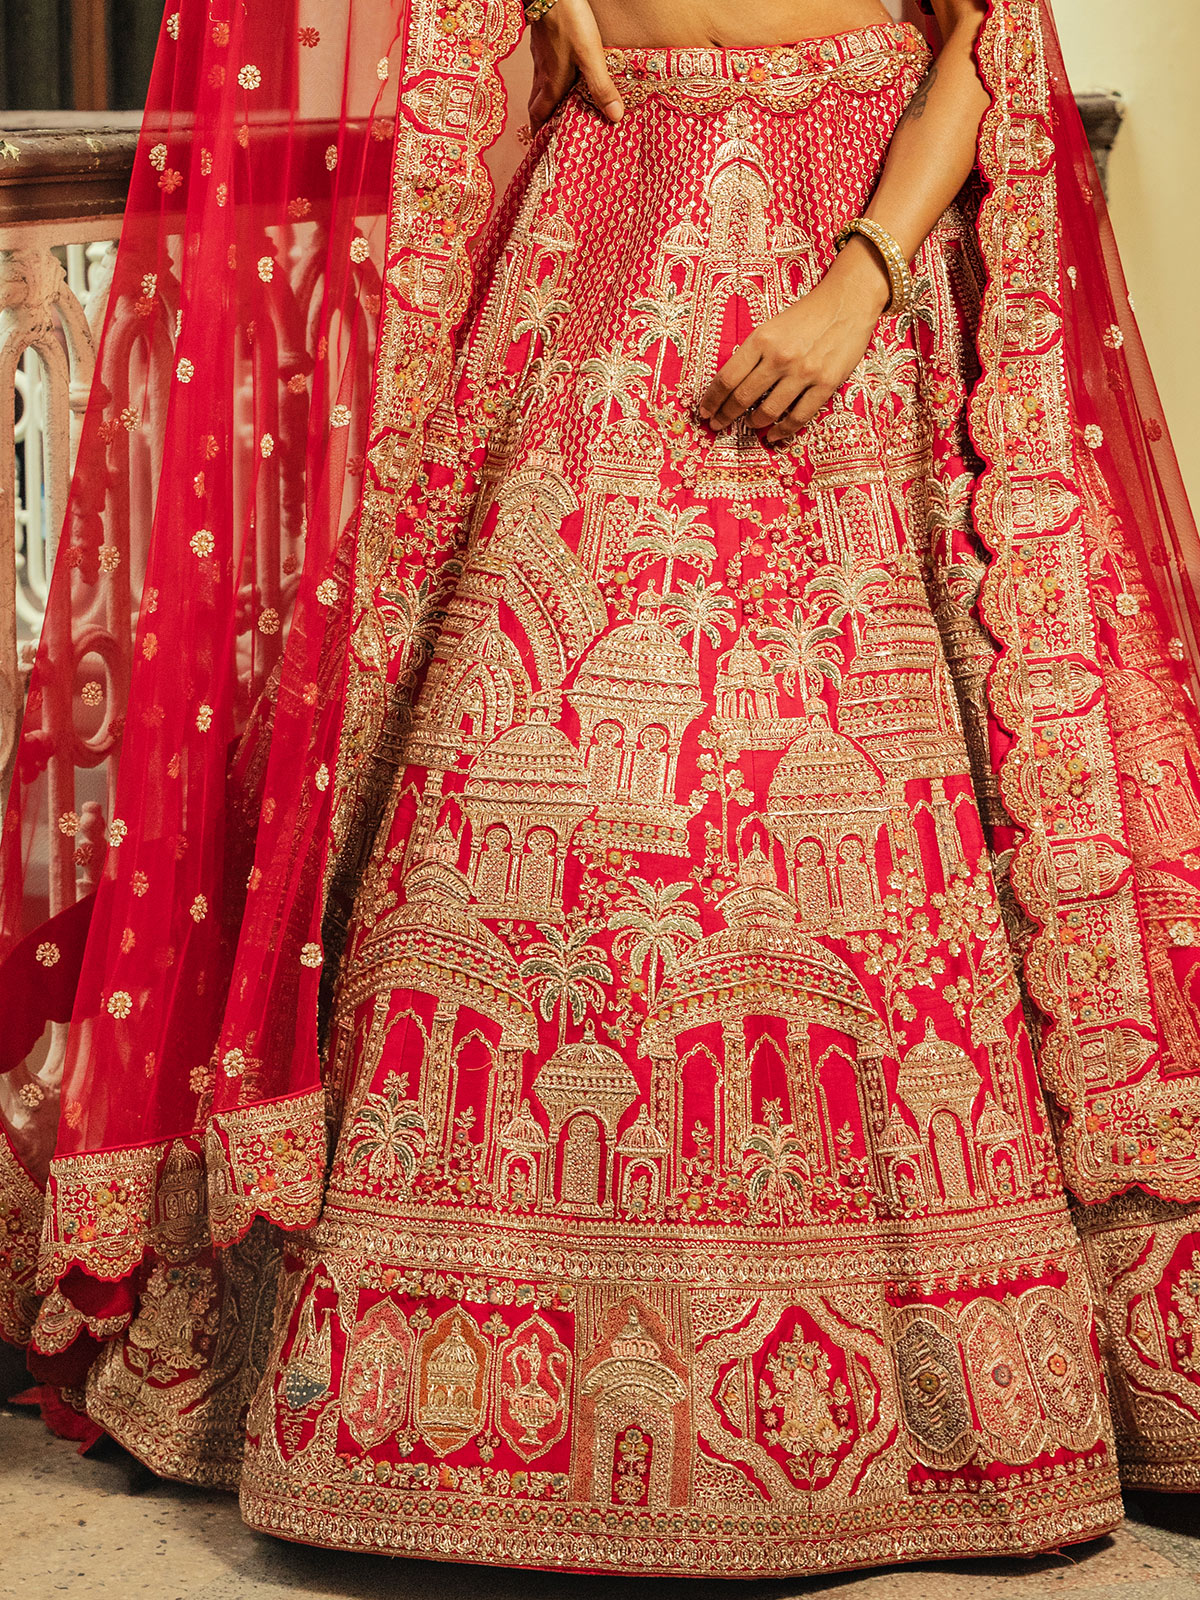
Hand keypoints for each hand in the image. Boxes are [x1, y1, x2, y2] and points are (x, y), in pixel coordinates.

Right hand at [529, 0, 624, 134]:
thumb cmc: (569, 21)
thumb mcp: (590, 57)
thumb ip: (601, 87)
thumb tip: (615, 117)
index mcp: (551, 84)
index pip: (539, 116)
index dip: (539, 133)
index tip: (540, 147)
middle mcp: (542, 74)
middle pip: (536, 105)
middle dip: (540, 122)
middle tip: (548, 134)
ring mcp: (540, 57)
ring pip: (538, 87)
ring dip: (545, 102)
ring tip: (557, 111)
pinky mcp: (543, 42)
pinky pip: (543, 70)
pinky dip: (549, 82)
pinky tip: (560, 77)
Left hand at [698, 237, 891, 441]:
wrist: (847, 302)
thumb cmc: (807, 314)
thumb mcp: (773, 326)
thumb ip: (754, 353)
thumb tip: (733, 384)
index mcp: (761, 339)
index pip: (727, 378)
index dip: (712, 399)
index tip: (705, 411)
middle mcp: (779, 357)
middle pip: (743, 398)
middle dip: (726, 416)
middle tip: (718, 425)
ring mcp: (803, 373)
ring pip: (768, 412)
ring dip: (754, 423)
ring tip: (750, 426)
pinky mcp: (825, 384)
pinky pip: (799, 417)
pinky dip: (783, 431)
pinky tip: (774, 435)